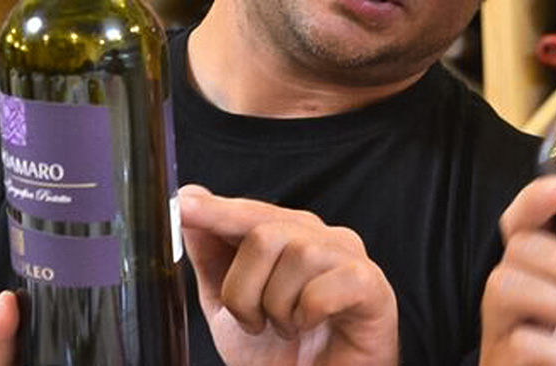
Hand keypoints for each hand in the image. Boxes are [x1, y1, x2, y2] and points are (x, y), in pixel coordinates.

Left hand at [179, 185, 398, 365]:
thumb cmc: (284, 351)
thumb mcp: (232, 307)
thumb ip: (213, 258)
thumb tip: (190, 205)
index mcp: (293, 235)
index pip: (251, 212)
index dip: (217, 209)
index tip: (184, 204)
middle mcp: (323, 237)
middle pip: (265, 235)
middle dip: (244, 291)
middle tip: (255, 323)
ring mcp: (350, 257)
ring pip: (297, 256)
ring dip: (278, 308)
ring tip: (288, 328)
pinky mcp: (371, 285)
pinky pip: (322, 289)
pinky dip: (306, 315)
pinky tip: (311, 326)